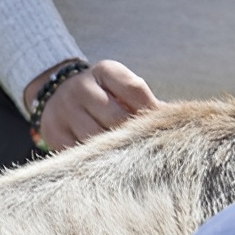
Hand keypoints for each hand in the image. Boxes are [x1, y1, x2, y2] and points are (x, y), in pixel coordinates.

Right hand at [24, 59, 160, 151]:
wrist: (56, 95)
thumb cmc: (103, 96)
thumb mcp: (121, 88)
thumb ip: (145, 102)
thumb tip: (180, 120)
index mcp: (104, 71)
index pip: (135, 89)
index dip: (153, 111)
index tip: (164, 127)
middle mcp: (81, 87)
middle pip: (117, 118)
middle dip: (135, 135)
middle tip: (149, 150)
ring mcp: (65, 110)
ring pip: (98, 138)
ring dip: (116, 151)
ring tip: (131, 161)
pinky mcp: (54, 133)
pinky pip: (79, 152)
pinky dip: (95, 160)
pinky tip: (107, 164)